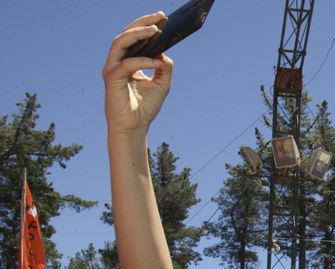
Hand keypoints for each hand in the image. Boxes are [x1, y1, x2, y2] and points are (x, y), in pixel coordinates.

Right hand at [102, 12, 172, 134]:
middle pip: (126, 34)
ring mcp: (112, 69)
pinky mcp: (112, 79)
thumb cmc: (145, 108)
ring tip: (155, 30)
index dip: (147, 26)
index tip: (163, 18)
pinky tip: (156, 62)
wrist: (135, 128)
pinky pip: (127, 64)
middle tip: (160, 17)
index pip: (134, 38)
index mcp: (128, 61)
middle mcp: (118, 62)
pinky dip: (143, 61)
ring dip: (138, 33)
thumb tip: (164, 53)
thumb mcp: (162, 84)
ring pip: (121, 42)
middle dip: (143, 23)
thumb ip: (163, 67)